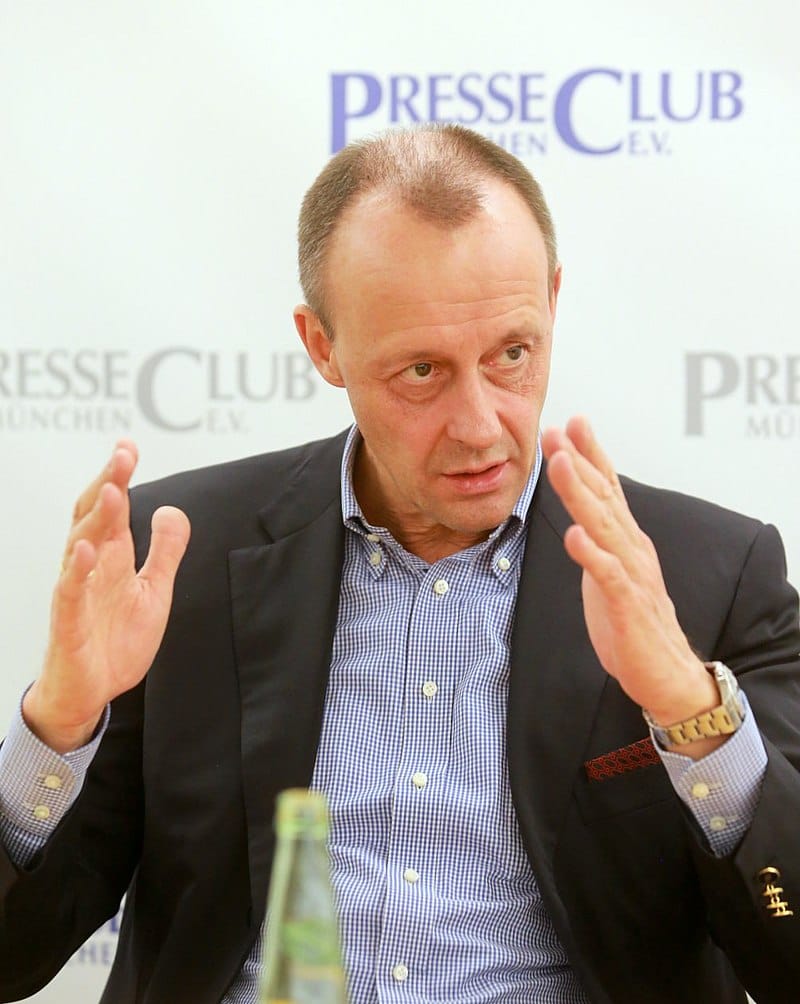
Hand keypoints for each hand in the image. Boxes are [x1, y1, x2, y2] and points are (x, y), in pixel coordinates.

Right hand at [23, 441, 190, 752]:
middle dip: (108, 483)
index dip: (118, 477)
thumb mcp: (154, 591)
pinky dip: (76, 569)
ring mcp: (77, 592)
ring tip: (114, 490)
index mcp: (112, 558)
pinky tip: (87, 548)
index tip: (128, 446)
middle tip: (123, 455)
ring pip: (79, 545)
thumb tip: (171, 509)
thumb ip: (165, 552)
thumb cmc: (116, 641)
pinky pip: (68, 591)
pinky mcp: (69, 622)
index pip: (112, 508)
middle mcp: (91, 568)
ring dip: (97, 517)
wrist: (92, 693)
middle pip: (94, 517)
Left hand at [541, 418, 721, 755]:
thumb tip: (578, 514)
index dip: (590, 455)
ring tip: (560, 464)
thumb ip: (598, 541)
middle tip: (556, 430)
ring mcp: (631, 574)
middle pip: (603, 497)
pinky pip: (608, 576)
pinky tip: (575, 536)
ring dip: (580, 494)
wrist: (664, 673)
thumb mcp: (609, 571)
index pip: (608, 488)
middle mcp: (631, 548)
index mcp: (625, 540)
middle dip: (578, 462)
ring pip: (603, 526)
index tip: (571, 422)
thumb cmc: (631, 622)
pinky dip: (592, 555)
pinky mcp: (627, 605)